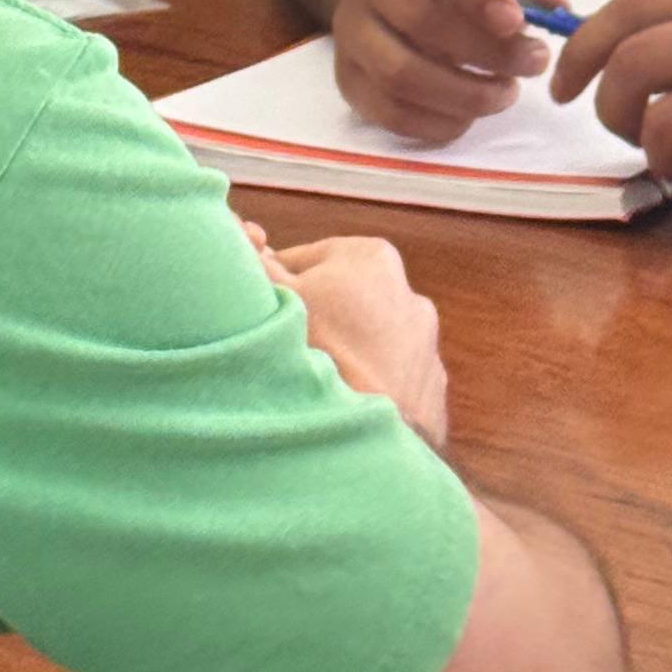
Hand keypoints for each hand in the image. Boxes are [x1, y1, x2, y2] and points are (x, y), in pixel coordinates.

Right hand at [247, 224, 450, 447]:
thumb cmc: (319, 350)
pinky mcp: (430, 390)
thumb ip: (256, 262)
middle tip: (282, 348)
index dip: (274, 285)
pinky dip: (367, 389)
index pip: (304, 261)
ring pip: (365, 343)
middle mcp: (409, 294)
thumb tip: (241, 238)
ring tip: (314, 381)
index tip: (258, 312)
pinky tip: (341, 405)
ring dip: (341, 356)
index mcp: (371, 257)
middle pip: (339, 302)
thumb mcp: (274, 294)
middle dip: (311, 320)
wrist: (366, 433)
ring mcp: (425, 344)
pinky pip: (387, 382)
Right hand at [325, 0, 573, 143]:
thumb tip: (556, 9)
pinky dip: (438, 123)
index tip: (518, 22)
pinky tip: (471, 112)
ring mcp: (348, 29)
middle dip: (485, 49)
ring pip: (400, 73)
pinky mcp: (347, 77)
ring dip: (465, 93)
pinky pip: (389, 112)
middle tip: (533, 61)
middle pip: (417, 18)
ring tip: (507, 91)